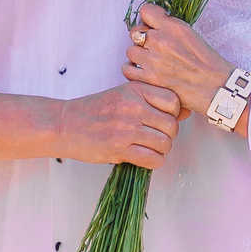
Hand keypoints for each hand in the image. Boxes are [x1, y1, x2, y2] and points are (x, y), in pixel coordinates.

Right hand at [54, 81, 184, 169]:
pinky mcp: (119, 148)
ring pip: (165, 143)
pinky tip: (145, 158)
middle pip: (172, 125)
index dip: (173, 114)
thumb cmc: (96, 110)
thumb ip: (154, 101)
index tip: (162, 119)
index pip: (173, 101)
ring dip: (161, 150)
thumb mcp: (125, 95)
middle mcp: (133, 106)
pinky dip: (154, 162)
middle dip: (168, 135)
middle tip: (156, 137)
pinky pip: (153, 159)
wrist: (65, 124)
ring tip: (149, 148)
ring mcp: (126, 127)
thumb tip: (185, 110)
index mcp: (135, 89)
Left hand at [124, 3, 231, 114]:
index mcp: (173, 27)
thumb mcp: (192, 34)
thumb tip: (154, 24)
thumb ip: (170, 27)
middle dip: (142, 38)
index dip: (148, 18)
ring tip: (149, 60)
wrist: (216, 87)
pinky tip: (142, 71)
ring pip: (130, 50)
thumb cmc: (207, 62)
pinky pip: (127, 69)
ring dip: (138, 54)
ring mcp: (153, 61)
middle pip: (136, 31)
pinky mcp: (150, 79)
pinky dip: (133, 69)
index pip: (146, 11)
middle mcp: (160, 41)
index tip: (153, 25)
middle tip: (152, 46)